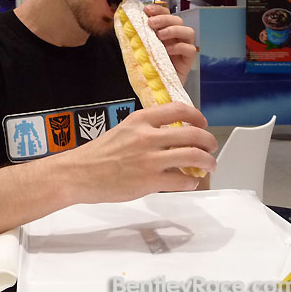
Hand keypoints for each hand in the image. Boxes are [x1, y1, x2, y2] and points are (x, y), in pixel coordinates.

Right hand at [65, 102, 216, 203]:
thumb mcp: (123, 130)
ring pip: (194, 157)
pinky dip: (192, 182)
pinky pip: (182, 180)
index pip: (178, 109)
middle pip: (193, 134)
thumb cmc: (98, 153)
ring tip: (209, 165)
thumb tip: (173, 138)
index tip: (202, 123)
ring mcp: (149, 159)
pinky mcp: (149, 181)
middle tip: (211, 148)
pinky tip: (189, 182)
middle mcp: (147, 136)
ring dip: (207, 162)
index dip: (197, 116)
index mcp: (140, 119)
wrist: (78, 173)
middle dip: (209, 142)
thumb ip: (146, 130)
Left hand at [144, 4, 195, 84]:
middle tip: (151, 23)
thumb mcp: (140, 49)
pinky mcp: (188, 60)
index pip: (166, 14)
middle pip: (178, 20)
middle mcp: (176, 37)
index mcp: (165, 31)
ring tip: (160, 36)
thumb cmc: (148, 67)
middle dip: (164, 18)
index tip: (146, 10)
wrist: (155, 87)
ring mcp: (184, 47)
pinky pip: (190, 49)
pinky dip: (179, 47)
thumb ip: (138, 37)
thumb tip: (126, 24)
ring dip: (173, 30)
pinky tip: (167, 50)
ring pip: (188, 31)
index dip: (158, 9)